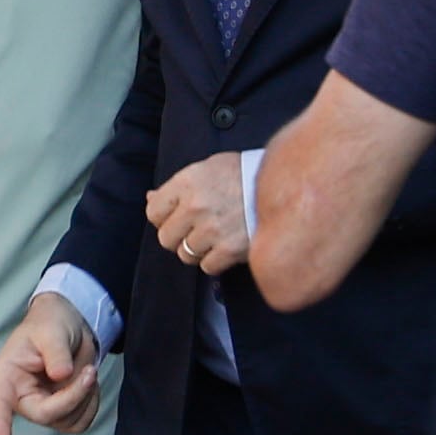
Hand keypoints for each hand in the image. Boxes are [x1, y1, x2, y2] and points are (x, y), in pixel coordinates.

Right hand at [0, 293, 101, 434]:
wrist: (68, 324)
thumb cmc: (50, 325)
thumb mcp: (51, 330)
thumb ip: (55, 351)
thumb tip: (61, 375)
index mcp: (9, 376)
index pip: (0, 402)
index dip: (0, 422)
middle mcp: (23, 397)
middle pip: (45, 414)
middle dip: (73, 396)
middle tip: (90, 371)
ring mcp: (43, 407)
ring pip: (66, 422)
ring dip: (85, 397)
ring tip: (87, 370)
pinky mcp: (63, 412)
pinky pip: (80, 423)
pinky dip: (92, 405)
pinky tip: (89, 384)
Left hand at [148, 152, 249, 275]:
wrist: (285, 184)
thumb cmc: (245, 174)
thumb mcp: (209, 168)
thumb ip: (179, 186)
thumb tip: (150, 198)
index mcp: (188, 182)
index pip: (153, 211)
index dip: (164, 216)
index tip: (178, 216)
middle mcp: (195, 207)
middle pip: (166, 238)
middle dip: (179, 236)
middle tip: (198, 228)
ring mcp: (212, 230)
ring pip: (186, 254)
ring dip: (198, 249)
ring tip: (216, 236)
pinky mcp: (229, 249)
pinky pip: (207, 266)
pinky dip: (216, 260)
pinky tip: (226, 245)